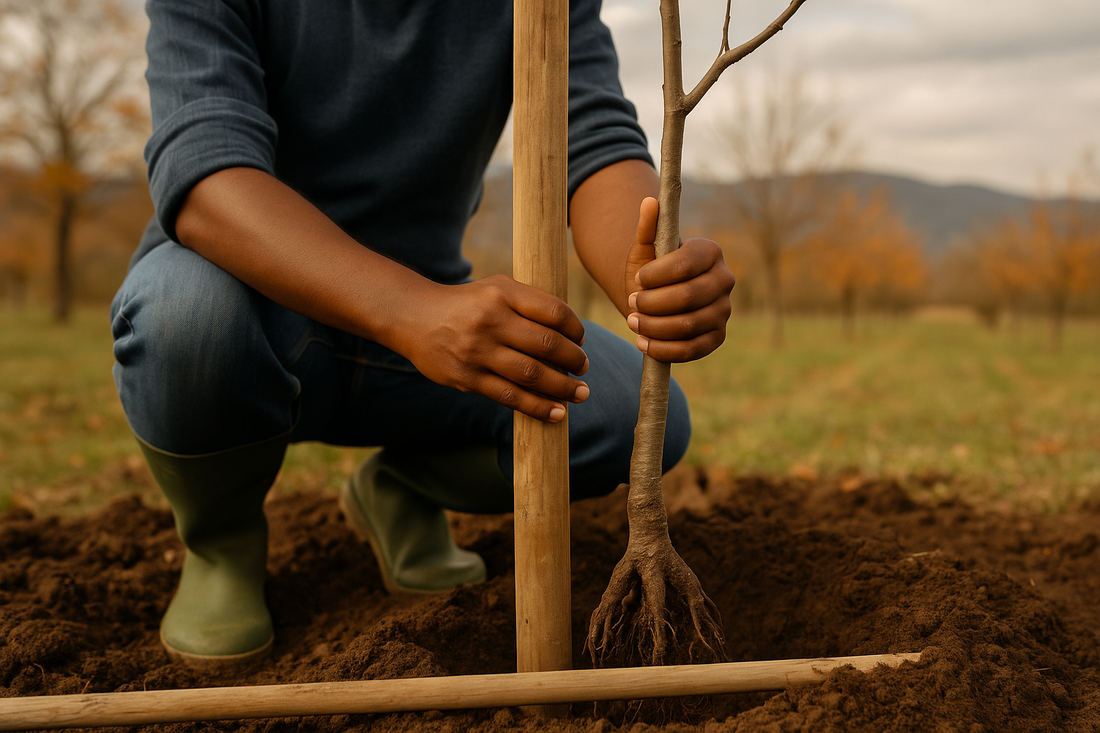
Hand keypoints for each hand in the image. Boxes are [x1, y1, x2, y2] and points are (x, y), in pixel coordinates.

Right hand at [400, 275, 589, 422]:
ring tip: (580, 393)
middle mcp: (490, 321)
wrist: (414, 316)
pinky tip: (557, 413)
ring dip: (563, 388)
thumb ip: (531, 303)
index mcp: (502, 294)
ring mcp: (477, 351)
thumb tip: (572, 335)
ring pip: (532, 375)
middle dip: (574, 361)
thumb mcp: (496, 288)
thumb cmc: (467, 303)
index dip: (575, 329)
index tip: (580, 340)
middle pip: (547, 345)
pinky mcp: (467, 378)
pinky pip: (510, 397)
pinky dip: (538, 407)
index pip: (553, 312)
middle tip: (584, 368)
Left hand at [624, 197, 735, 361]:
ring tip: (633, 321)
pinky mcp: (717, 337)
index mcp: (711, 251)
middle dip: (652, 303)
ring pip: (689, 325)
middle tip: (632, 302)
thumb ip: (646, 228)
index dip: (656, 275)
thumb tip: (649, 202)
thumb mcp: (644, 249)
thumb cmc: (651, 272)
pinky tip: (643, 342)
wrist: (657, 299)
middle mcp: (725, 280)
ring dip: (654, 326)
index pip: (686, 264)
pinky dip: (664, 349)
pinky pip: (692, 349)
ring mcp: (724, 310)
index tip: (639, 279)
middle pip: (688, 297)